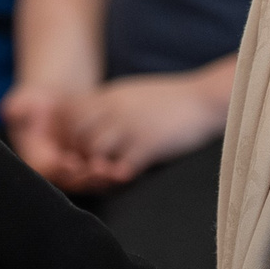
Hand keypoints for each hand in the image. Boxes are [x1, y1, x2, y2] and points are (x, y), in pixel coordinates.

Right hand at [0, 83, 114, 192]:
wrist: (54, 103)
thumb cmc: (35, 101)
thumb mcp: (24, 100)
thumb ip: (18, 107)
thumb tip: (12, 111)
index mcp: (33, 158)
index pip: (45, 170)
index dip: (58, 169)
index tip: (72, 162)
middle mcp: (52, 171)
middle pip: (69, 181)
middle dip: (85, 178)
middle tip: (102, 171)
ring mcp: (70, 172)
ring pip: (86, 182)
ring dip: (102, 181)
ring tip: (118, 173)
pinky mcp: (86, 169)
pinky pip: (98, 176)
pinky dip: (111, 175)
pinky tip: (126, 170)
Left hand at [60, 64, 232, 186]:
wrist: (203, 99)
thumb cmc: (168, 98)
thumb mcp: (131, 92)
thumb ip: (108, 101)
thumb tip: (88, 112)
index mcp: (110, 96)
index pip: (69, 112)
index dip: (65, 132)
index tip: (72, 146)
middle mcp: (115, 110)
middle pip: (76, 133)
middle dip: (76, 153)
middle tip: (84, 166)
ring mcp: (132, 127)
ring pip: (94, 151)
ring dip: (96, 166)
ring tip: (105, 174)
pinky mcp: (150, 145)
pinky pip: (124, 166)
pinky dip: (120, 175)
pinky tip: (126, 176)